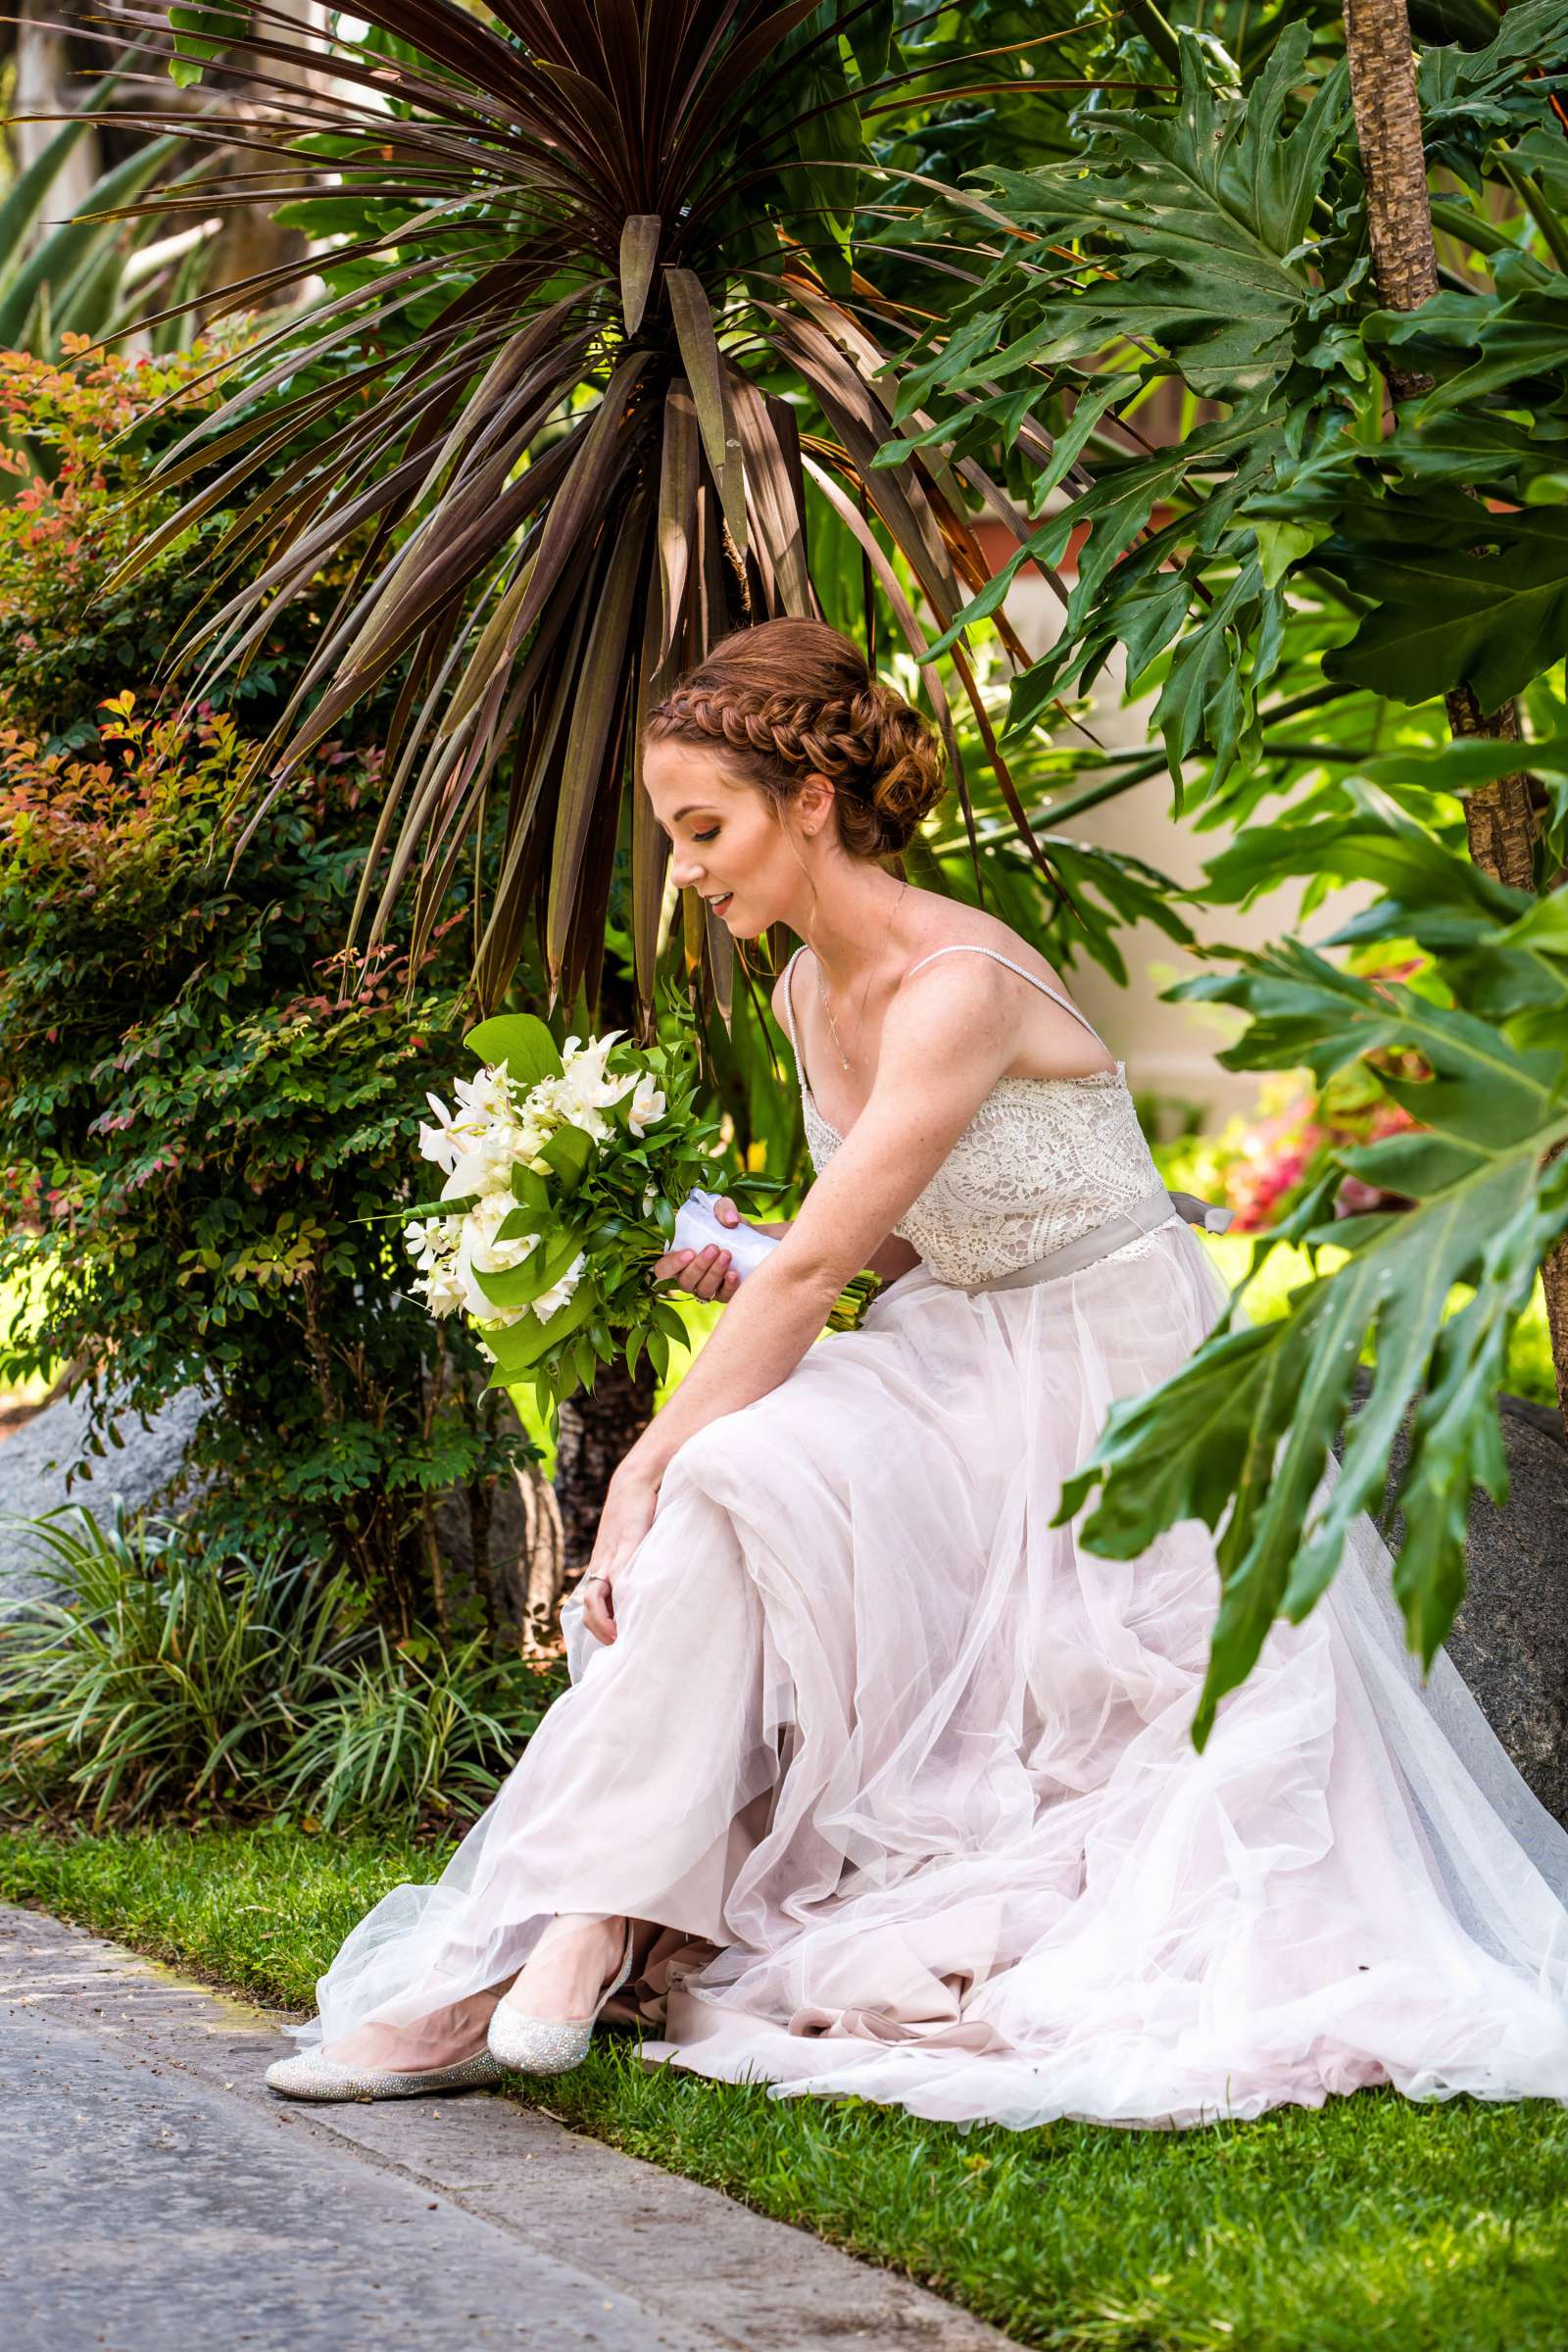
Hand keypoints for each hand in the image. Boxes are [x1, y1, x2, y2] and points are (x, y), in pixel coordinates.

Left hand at [577, 1467, 659, 1644]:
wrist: (633, 1482)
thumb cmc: (637, 1511)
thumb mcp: (633, 1542)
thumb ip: (635, 1563)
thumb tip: (645, 1586)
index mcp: (602, 1566)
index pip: (589, 1604)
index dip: (596, 1625)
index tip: (610, 1641)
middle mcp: (601, 1565)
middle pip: (587, 1607)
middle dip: (597, 1630)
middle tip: (614, 1645)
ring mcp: (610, 1557)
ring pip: (594, 1598)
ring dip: (602, 1622)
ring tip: (616, 1637)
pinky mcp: (625, 1547)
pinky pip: (616, 1578)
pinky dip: (618, 1599)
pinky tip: (627, 1613)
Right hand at [650, 1193, 743, 1302]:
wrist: (753, 1238)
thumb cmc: (727, 1224)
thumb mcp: (723, 1209)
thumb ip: (723, 1208)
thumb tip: (731, 1220)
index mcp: (678, 1259)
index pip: (663, 1269)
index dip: (672, 1264)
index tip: (689, 1252)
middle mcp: (689, 1277)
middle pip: (685, 1282)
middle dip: (699, 1266)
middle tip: (714, 1248)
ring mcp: (707, 1288)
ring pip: (704, 1290)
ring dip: (714, 1273)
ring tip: (727, 1255)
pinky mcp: (725, 1295)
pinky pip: (724, 1297)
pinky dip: (729, 1287)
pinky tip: (734, 1274)